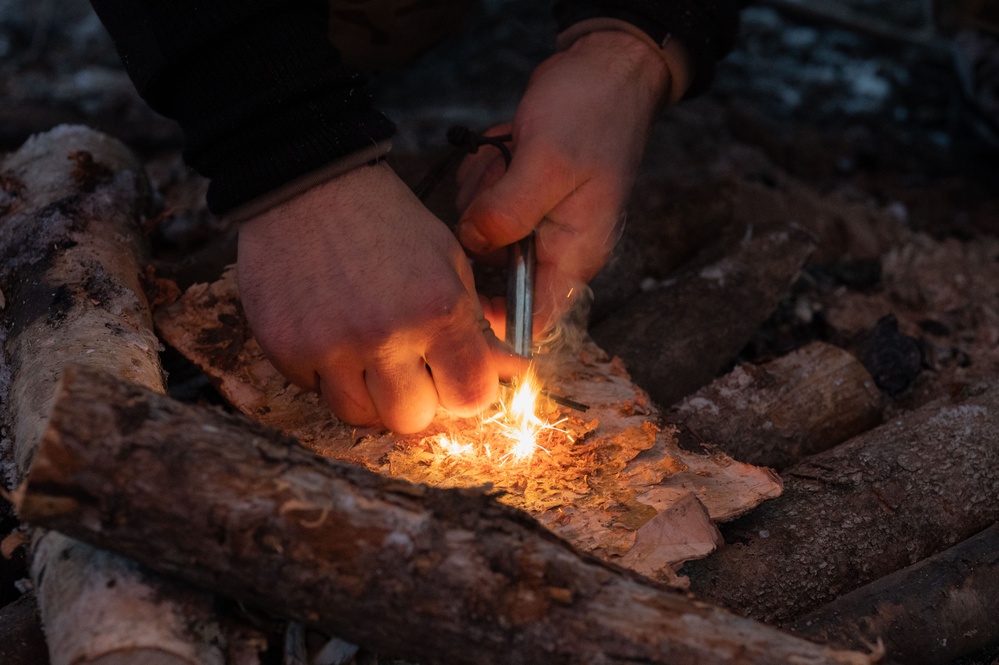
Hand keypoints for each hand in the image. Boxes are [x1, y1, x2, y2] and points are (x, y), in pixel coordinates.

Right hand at [237, 162, 522, 432]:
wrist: (308, 185)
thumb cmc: (387, 223)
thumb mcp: (448, 261)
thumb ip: (478, 325)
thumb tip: (511, 370)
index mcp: (438, 310)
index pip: (470, 398)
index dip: (464, 394)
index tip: (453, 380)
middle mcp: (386, 334)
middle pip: (412, 420)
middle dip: (415, 401)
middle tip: (407, 369)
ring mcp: (331, 345)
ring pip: (359, 415)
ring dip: (368, 394)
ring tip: (367, 353)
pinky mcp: (286, 348)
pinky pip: (314, 391)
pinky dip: (325, 375)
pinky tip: (330, 334)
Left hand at [455, 30, 669, 332]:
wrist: (604, 68)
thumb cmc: (591, 113)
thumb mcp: (548, 162)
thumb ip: (508, 213)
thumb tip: (473, 245)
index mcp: (576, 253)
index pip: (536, 319)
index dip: (497, 319)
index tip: (463, 289)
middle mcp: (556, 245)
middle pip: (495, 268)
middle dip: (484, 226)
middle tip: (501, 178)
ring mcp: (536, 220)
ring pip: (481, 231)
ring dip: (482, 192)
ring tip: (507, 156)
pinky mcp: (519, 196)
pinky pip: (481, 201)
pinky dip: (482, 174)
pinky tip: (502, 148)